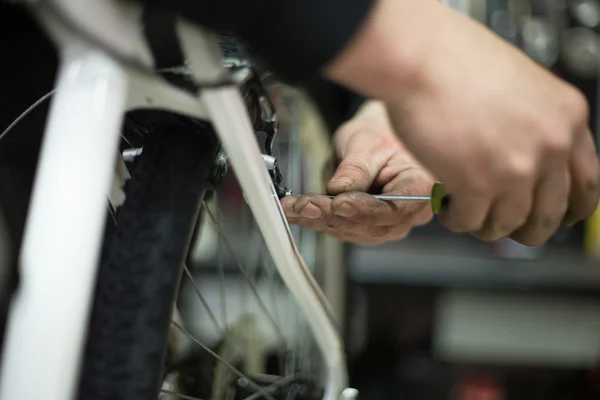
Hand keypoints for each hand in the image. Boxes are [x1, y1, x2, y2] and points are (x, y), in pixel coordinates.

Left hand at [281, 101, 433, 244]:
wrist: (375, 139)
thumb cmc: (379, 134)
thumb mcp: (367, 141)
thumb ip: (356, 166)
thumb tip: (339, 189)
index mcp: (421, 187)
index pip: (397, 207)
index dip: (366, 210)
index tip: (339, 203)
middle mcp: (408, 213)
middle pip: (372, 225)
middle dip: (334, 216)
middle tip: (306, 205)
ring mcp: (386, 224)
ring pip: (352, 231)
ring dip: (319, 220)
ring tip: (293, 207)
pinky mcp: (364, 228)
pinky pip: (340, 228)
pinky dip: (315, 220)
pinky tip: (295, 211)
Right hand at [325, 0, 599, 245]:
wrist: (421, 58)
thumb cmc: (455, 62)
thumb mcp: (519, 88)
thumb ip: (532, 125)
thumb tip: (522, 160)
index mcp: (567, 117)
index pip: (588, 183)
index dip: (568, 208)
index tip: (553, 215)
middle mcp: (550, 145)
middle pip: (551, 213)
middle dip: (527, 229)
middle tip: (507, 227)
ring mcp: (516, 168)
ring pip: (508, 224)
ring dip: (485, 225)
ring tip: (465, 212)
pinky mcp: (476, 184)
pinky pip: (471, 221)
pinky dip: (457, 220)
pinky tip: (447, 208)